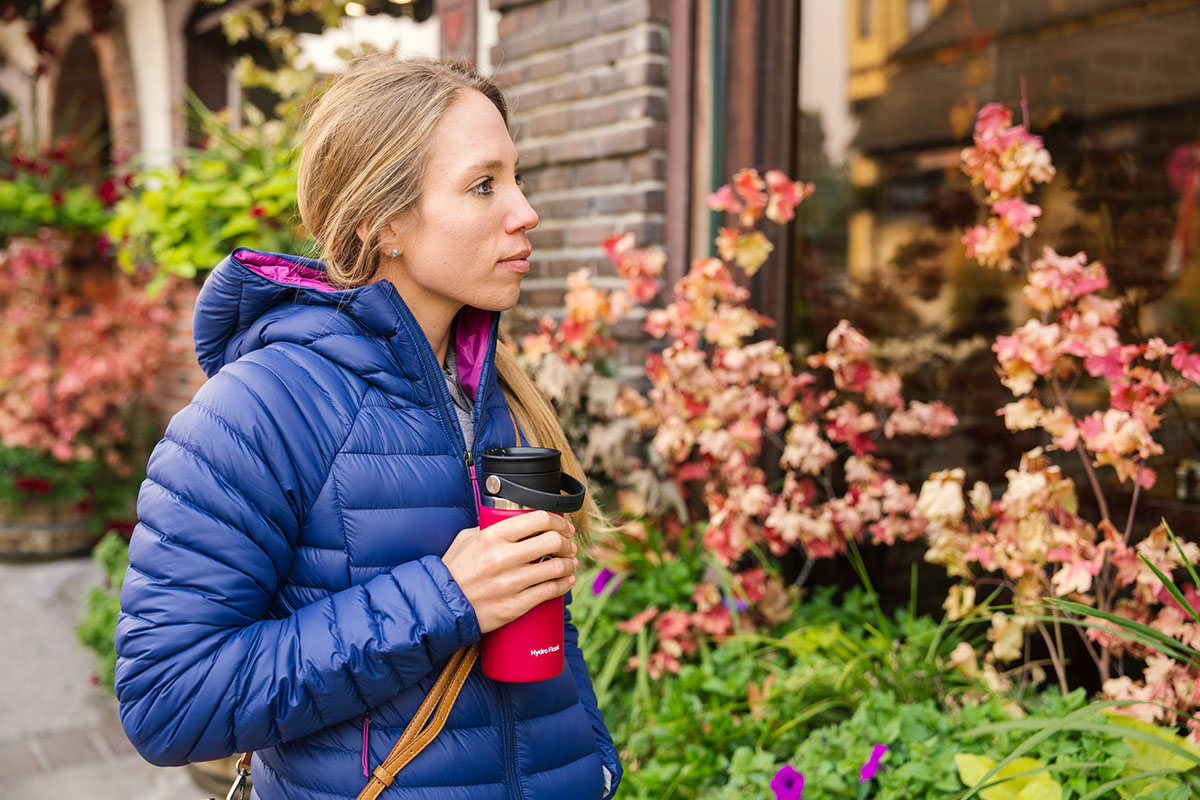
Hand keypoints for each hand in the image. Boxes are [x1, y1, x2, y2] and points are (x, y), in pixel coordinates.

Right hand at [441, 510, 577, 633]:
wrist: (441, 606)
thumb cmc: (453, 570)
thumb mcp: (466, 539)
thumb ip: (488, 528)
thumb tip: (513, 522)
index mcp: (492, 537)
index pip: (538, 519)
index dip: (558, 522)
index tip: (563, 527)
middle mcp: (503, 557)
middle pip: (552, 541)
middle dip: (566, 543)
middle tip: (568, 546)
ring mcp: (510, 583)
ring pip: (556, 567)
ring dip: (569, 564)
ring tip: (570, 563)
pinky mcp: (515, 606)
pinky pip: (550, 591)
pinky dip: (564, 584)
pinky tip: (567, 580)